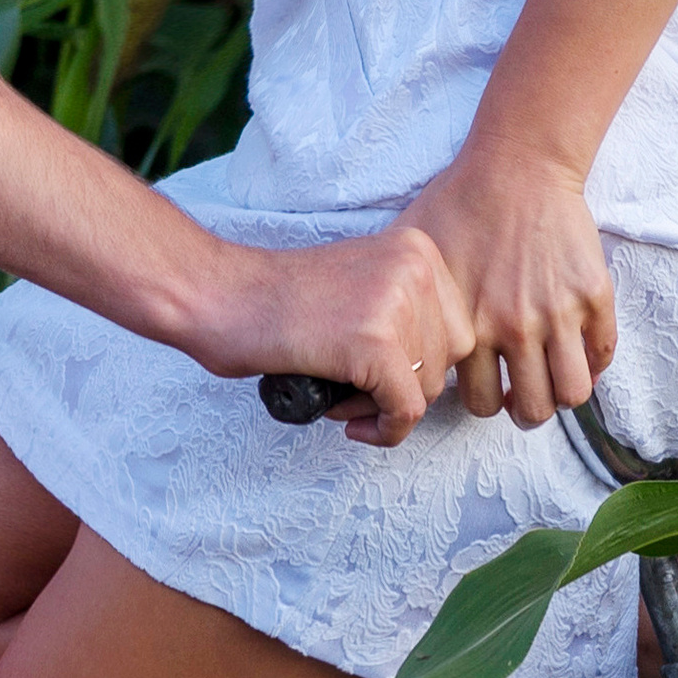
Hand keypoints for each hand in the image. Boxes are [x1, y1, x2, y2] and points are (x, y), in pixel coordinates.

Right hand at [193, 223, 476, 449]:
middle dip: (408, 384)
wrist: (221, 296)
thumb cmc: (280, 300)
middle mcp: (416, 267)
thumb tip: (442, 368)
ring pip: (430, 389)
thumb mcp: (363, 282)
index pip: (457, 326)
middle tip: (357, 387)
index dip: (420, 360)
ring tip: (340, 395)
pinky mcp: (376, 345)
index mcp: (417, 247)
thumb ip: (406, 307)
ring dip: (386, 406)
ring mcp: (397, 303)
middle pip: (451, 358)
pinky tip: (348, 422)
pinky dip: (382, 429)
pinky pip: (405, 411)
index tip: (378, 370)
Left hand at [402, 148, 615, 427]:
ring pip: (571, 393)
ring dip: (562, 391)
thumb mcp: (415, 252)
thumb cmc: (459, 200)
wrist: (517, 162)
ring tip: (553, 375)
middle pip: (531, 410)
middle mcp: (515, 328)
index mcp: (469, 326)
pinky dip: (594, 360)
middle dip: (526, 407)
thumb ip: (407, 300)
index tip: (490, 384)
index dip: (485, 398)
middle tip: (524, 390)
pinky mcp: (593, 294)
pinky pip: (603, 353)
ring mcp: (559, 312)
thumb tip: (383, 336)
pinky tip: (580, 347)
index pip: (479, 403)